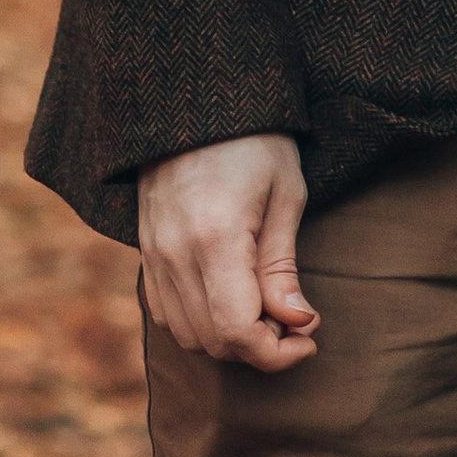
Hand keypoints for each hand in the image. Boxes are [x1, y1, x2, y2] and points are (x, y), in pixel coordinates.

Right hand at [138, 132, 318, 371]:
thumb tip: (298, 322)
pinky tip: (234, 299)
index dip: (276, 352)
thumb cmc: (256, 139)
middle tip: (297, 322)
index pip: (237, 331)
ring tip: (269, 310)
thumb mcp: (285, 193)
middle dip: (260, 348)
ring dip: (230, 339)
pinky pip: (168, 313)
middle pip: (213, 341)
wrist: (197, 103)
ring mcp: (154, 256)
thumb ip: (283, 265)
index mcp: (215, 239)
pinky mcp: (146, 252)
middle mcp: (175, 256)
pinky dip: (201, 323)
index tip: (310, 338)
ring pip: (187, 335)